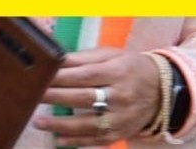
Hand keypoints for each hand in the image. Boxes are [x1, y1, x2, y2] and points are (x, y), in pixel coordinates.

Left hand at [34, 48, 159, 146]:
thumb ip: (84, 58)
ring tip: (38, 121)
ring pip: (87, 124)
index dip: (61, 77)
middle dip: (55, 97)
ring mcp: (121, 118)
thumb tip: (57, 59)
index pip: (84, 75)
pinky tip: (58, 139)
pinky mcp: (120, 133)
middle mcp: (120, 96)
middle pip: (83, 98)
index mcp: (117, 72)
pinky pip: (96, 140)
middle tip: (33, 96)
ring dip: (60, 124)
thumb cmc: (130, 68)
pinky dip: (76, 142)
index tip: (41, 77)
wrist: (162, 91)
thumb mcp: (112, 55)